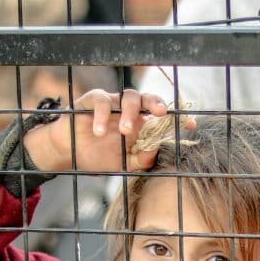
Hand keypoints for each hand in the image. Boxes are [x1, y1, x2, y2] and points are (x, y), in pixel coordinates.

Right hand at [22, 88, 171, 172]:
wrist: (69, 154)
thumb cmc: (98, 156)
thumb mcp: (123, 163)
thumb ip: (141, 159)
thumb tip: (156, 150)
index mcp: (141, 124)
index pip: (162, 118)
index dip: (177, 118)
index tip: (191, 125)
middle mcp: (129, 110)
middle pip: (148, 98)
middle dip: (158, 103)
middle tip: (161, 113)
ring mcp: (112, 103)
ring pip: (128, 96)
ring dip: (129, 113)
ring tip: (124, 132)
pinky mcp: (93, 100)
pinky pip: (102, 101)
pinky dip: (102, 116)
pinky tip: (99, 131)